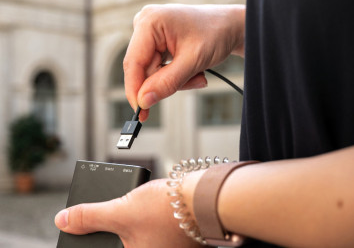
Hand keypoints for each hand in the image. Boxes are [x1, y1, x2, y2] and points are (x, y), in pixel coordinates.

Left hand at [55, 179, 202, 247]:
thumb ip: (89, 217)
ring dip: (121, 225)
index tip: (81, 228)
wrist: (202, 198)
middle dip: (105, 231)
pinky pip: (144, 235)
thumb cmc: (166, 209)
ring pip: (129, 239)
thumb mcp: (121, 210)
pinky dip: (136, 224)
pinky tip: (141, 211)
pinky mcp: (167, 242)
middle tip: (104, 216)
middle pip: (114, 244)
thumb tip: (63, 220)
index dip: (87, 241)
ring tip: (129, 210)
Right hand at [124, 4, 245, 120]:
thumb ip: (166, 82)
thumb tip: (143, 101)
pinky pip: (159, 68)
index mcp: (150, 21)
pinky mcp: (156, 41)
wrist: (231, 26)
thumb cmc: (216, 34)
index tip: (141, 112)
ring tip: (198, 75)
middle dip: (167, 83)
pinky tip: (193, 70)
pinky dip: (176, 75)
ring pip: (153, 72)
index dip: (135, 90)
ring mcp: (150, 33)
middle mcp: (145, 24)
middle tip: (194, 83)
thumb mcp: (193, 61)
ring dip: (175, 80)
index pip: (133, 63)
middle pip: (143, 69)